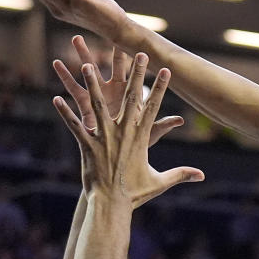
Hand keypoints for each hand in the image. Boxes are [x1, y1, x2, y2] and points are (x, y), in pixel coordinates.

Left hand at [53, 56, 203, 207]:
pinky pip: (75, 125)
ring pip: (97, 104)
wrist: (111, 204)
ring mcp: (103, 137)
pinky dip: (65, 113)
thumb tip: (202, 176)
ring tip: (88, 64)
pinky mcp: (86, 145)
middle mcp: (123, 132)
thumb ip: (181, 174)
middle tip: (139, 53)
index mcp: (140, 137)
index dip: (160, 87)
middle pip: (130, 97)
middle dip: (136, 73)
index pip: (153, 107)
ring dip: (92, 83)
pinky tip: (56, 98)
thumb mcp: (160, 181)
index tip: (165, 69)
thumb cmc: (135, 193)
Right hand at [54, 36, 181, 142]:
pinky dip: (65, 78)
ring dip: (82, 56)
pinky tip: (57, 63)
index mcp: (130, 95)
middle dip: (111, 49)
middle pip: (109, 66)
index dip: (135, 61)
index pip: (134, 74)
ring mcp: (98, 96)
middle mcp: (113, 91)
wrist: (116, 155)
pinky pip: (73, 90)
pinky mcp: (84, 106)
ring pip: (88, 72)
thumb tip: (179, 120)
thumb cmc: (134, 143)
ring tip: (75, 38)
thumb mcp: (149, 134)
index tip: (137, 44)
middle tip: (105, 29)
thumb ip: (162, 125)